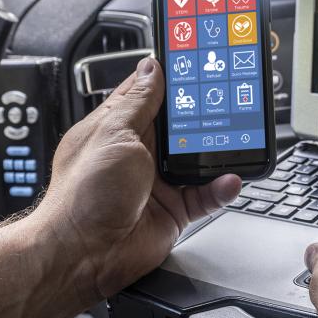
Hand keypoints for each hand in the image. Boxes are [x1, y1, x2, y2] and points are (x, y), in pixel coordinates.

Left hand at [31, 57, 240, 302]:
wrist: (83, 255)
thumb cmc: (83, 195)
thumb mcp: (113, 134)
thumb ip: (139, 102)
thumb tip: (152, 68)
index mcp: (118, 127)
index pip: (149, 92)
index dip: (170, 76)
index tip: (194, 62)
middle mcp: (140, 152)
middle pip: (181, 124)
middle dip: (202, 114)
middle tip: (226, 100)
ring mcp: (158, 180)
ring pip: (199, 158)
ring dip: (216, 152)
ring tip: (234, 141)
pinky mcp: (175, 208)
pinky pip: (207, 194)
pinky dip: (220, 187)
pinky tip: (228, 179)